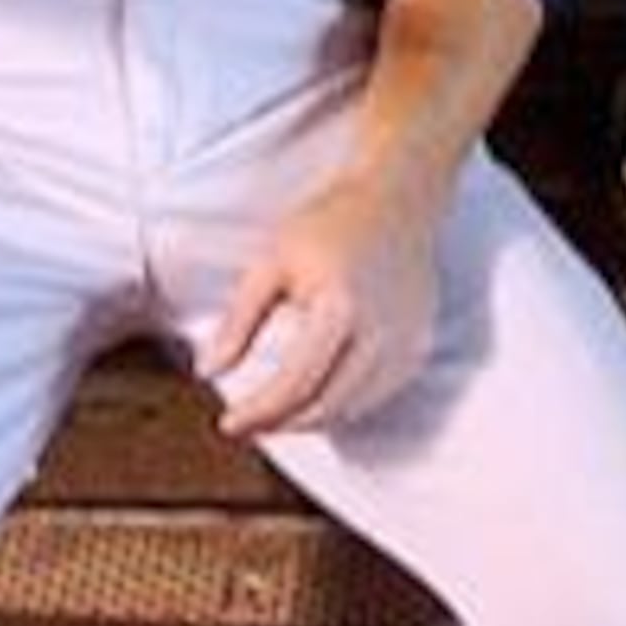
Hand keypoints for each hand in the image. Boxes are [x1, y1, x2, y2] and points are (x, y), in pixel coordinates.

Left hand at [205, 173, 443, 437]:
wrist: (396, 201)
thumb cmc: (330, 225)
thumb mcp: (271, 264)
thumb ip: (239, 322)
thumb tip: (207, 371)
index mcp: (340, 308)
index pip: (296, 385)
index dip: (259, 412)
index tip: (228, 423)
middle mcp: (381, 333)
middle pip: (326, 407)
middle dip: (281, 424)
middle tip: (248, 423)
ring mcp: (406, 344)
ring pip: (353, 410)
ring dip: (310, 420)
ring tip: (276, 413)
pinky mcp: (418, 348)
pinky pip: (377, 396)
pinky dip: (342, 406)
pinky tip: (316, 394)